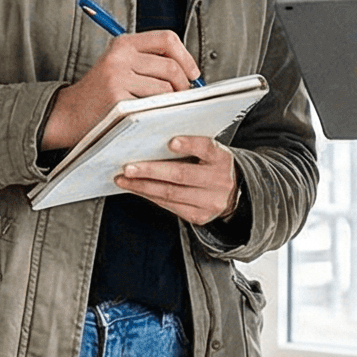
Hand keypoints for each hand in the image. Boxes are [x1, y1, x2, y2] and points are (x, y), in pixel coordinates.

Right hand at [42, 30, 199, 149]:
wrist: (68, 114)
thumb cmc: (100, 94)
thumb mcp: (119, 66)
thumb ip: (149, 62)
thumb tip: (190, 72)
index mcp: (123, 44)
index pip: (167, 39)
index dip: (186, 56)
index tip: (192, 73)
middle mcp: (120, 56)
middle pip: (171, 66)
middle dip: (184, 85)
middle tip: (182, 98)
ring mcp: (118, 78)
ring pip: (166, 89)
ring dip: (171, 102)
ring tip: (163, 109)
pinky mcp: (118, 100)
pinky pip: (153, 106)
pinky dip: (158, 113)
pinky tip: (151, 118)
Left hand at [117, 134, 240, 225]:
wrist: (234, 194)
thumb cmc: (211, 165)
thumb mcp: (210, 152)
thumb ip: (191, 145)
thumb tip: (152, 139)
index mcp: (222, 158)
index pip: (206, 148)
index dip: (189, 144)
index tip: (170, 141)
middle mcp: (220, 181)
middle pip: (182, 175)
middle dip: (151, 171)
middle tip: (128, 167)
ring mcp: (211, 202)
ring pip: (171, 194)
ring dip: (143, 186)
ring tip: (123, 179)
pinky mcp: (200, 216)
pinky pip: (170, 206)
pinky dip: (150, 196)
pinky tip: (136, 188)